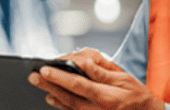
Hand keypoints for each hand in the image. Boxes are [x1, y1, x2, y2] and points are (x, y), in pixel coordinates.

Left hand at [28, 51, 163, 109]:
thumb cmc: (136, 94)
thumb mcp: (122, 79)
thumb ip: (100, 72)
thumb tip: (80, 63)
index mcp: (107, 97)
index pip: (79, 85)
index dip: (60, 76)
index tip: (45, 68)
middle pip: (68, 97)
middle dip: (49, 85)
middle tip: (33, 76)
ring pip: (68, 106)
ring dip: (52, 94)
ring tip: (39, 84)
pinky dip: (61, 105)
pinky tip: (51, 97)